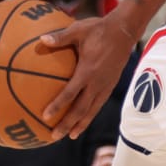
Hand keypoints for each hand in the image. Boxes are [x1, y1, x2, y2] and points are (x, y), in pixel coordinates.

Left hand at [40, 14, 137, 139]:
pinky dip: (90, 115)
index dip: (58, 106)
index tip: (46, 117)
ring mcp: (105, 86)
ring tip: (70, 136)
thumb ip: (60, 37)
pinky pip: (99, 104)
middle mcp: (97, 82)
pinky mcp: (110, 85)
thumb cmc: (99, 29)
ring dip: (80, 124)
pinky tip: (83, 121)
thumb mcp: (78, 30)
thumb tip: (41, 39)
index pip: (70, 93)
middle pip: (81, 109)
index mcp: (87, 71)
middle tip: (54, 136)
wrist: (124, 31)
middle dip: (67, 124)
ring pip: (92, 110)